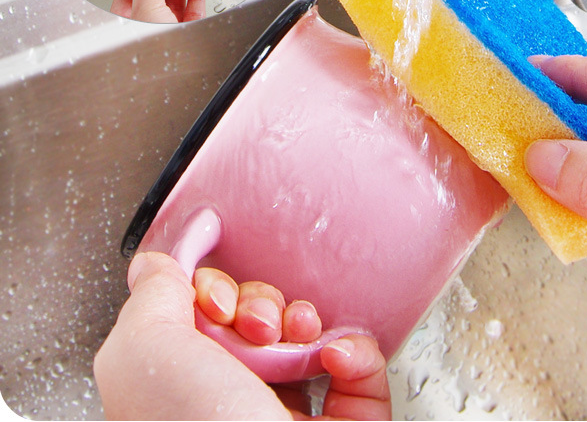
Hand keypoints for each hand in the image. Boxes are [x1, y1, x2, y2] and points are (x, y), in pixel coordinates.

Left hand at [94, 252, 390, 419]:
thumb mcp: (144, 355)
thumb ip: (148, 299)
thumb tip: (152, 264)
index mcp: (181, 388)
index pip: (203, 314)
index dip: (214, 290)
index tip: (217, 301)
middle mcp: (231, 402)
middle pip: (255, 317)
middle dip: (262, 304)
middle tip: (260, 328)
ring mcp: (288, 416)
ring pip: (305, 336)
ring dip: (306, 321)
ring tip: (301, 339)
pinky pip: (357, 364)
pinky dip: (354, 350)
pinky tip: (336, 357)